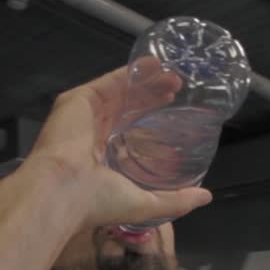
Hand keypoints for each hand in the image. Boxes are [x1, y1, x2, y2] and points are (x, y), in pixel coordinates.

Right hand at [21, 61, 212, 228]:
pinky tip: (151, 65)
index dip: (149, 115)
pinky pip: (108, 82)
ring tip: (172, 75)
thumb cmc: (97, 202)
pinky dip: (129, 72)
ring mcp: (83, 116)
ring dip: (145, 82)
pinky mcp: (77, 101)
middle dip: (152, 95)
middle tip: (177, 87)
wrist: (63, 191)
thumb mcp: (146, 204)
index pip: (128, 129)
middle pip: (126, 106)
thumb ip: (177, 199)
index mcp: (101, 158)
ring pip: (119, 92)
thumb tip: (206, 197)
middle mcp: (91, 134)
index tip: (171, 106)